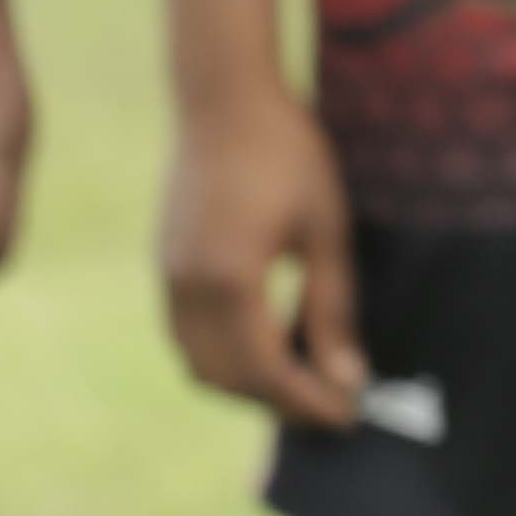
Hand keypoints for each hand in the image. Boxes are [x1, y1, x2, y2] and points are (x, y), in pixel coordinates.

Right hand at [157, 63, 361, 424]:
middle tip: (333, 406)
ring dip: (249, 383)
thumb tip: (350, 377)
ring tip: (307, 379)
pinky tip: (272, 343)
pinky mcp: (165, 264)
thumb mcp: (326, 231)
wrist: (223, 99)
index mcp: (227, 281)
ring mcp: (167, 277)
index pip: (266, 372)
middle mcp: (186, 288)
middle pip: (226, 379)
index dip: (308, 401)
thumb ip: (333, 309)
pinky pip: (188, 334)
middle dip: (278, 402)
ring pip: (200, 362)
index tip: (349, 416)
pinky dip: (227, 355)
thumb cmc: (287, 154)